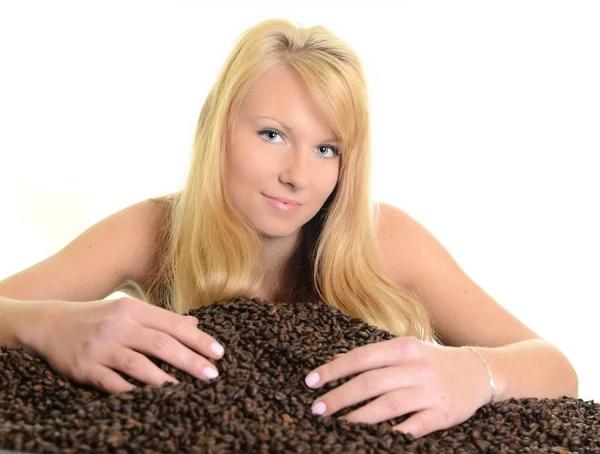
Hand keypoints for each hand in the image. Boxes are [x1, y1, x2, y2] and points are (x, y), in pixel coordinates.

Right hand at [22, 297, 224, 392]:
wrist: (48, 324)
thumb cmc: (97, 318)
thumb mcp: (128, 310)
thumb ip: (161, 318)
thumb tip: (195, 323)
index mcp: (133, 309)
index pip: (173, 324)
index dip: (198, 339)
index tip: (219, 353)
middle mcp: (118, 325)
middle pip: (161, 343)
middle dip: (190, 360)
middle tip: (212, 374)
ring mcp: (101, 347)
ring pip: (139, 364)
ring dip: (165, 379)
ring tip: (186, 389)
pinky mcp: (85, 368)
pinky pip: (112, 383)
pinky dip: (133, 392)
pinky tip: (151, 399)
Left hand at [303, 337, 491, 437]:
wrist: (480, 371)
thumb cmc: (433, 361)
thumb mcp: (406, 350)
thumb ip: (376, 357)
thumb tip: (336, 363)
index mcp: (403, 347)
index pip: (361, 357)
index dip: (333, 369)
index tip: (311, 381)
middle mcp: (416, 367)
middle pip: (370, 383)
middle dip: (339, 397)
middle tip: (318, 409)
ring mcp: (430, 391)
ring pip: (387, 405)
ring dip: (359, 417)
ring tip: (338, 425)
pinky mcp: (443, 413)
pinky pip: (414, 426)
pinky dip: (394, 433)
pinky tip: (375, 439)